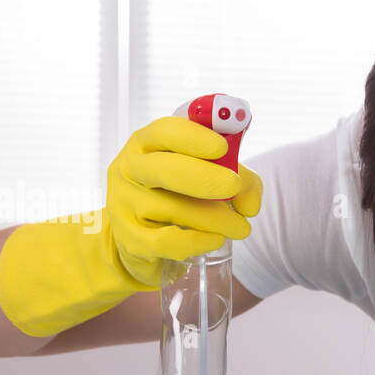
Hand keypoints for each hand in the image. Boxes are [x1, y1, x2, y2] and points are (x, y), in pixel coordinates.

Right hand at [104, 115, 262, 286]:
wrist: (145, 242)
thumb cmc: (181, 199)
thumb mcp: (212, 179)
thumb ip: (241, 182)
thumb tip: (250, 206)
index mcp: (147, 144)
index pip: (165, 132)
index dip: (194, 137)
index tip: (223, 147)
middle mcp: (129, 169)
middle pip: (162, 168)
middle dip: (204, 176)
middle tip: (234, 185)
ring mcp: (124, 204)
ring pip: (172, 208)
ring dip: (215, 218)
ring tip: (240, 227)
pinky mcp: (129, 238)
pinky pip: (165, 241)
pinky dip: (197, 242)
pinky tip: (216, 240)